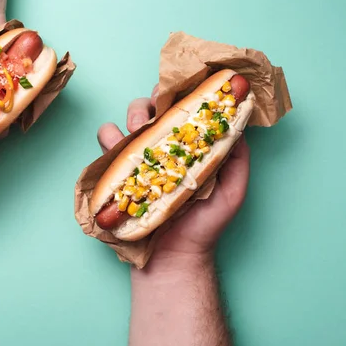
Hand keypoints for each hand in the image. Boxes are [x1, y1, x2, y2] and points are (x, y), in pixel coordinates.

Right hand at [97, 85, 249, 268]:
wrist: (174, 257)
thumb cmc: (205, 225)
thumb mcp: (232, 191)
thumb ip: (236, 158)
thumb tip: (239, 122)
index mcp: (188, 145)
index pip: (184, 108)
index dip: (182, 92)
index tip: (185, 88)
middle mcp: (162, 145)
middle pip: (154, 105)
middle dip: (154, 100)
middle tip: (158, 110)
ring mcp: (139, 156)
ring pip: (129, 117)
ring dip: (133, 116)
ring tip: (138, 132)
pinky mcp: (117, 168)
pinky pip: (107, 139)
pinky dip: (109, 137)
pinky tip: (118, 149)